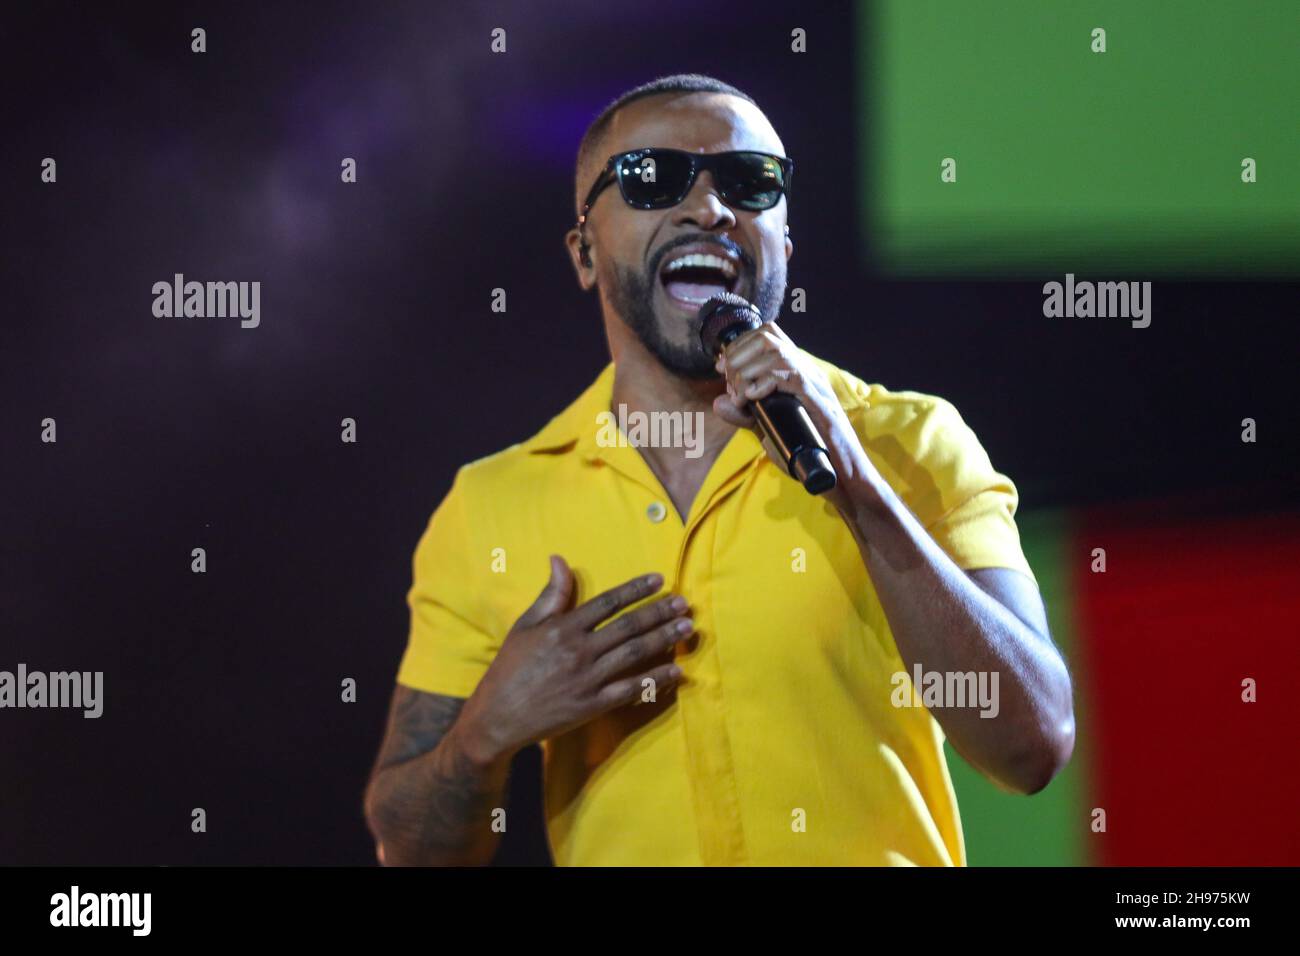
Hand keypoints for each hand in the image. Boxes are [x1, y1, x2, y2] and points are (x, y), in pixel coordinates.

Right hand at [457, 556, 690, 762]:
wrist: (497, 716)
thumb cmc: (510, 668)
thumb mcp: (525, 626)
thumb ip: (550, 595)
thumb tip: (559, 559)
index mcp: (562, 628)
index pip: (607, 603)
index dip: (635, 589)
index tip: (659, 579)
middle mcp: (578, 651)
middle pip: (627, 627)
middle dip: (659, 612)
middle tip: (685, 603)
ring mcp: (588, 679)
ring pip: (634, 654)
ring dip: (664, 639)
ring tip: (687, 627)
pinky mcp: (593, 705)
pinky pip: (631, 689)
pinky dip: (655, 679)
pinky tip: (677, 671)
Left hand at [711, 321, 871, 511]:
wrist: (841, 476)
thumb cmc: (808, 452)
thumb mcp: (768, 430)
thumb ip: (743, 415)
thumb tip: (718, 402)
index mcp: (796, 372)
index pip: (767, 334)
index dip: (738, 345)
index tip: (721, 367)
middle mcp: (807, 370)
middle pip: (767, 336)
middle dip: (738, 356)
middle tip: (730, 385)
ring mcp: (814, 383)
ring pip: (775, 351)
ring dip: (747, 370)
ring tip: (740, 395)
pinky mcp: (818, 399)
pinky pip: (789, 374)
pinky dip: (763, 382)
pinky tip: (753, 398)